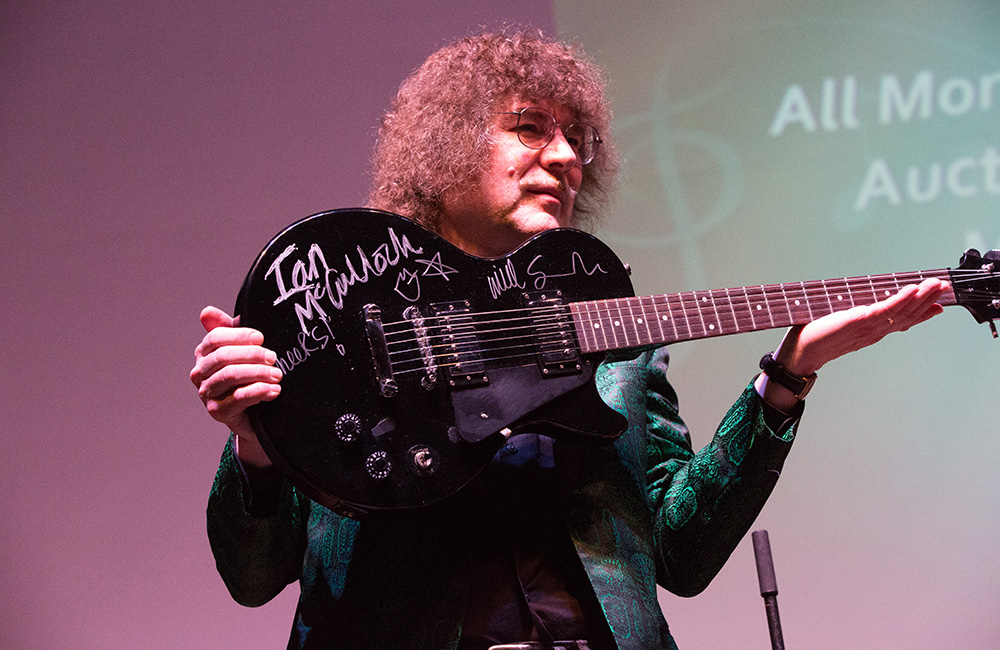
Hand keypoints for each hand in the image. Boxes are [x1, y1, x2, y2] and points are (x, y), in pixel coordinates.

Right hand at [190, 306, 281, 464]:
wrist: (255, 415)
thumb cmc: (248, 377)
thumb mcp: (242, 350)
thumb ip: (230, 329)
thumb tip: (207, 312)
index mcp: (204, 354)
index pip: (215, 338)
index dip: (239, 335)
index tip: (261, 338)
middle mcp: (200, 373)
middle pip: (223, 357)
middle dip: (251, 355)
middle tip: (274, 357)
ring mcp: (207, 393)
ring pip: (230, 376)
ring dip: (258, 373)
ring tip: (277, 374)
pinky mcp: (218, 412)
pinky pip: (237, 398)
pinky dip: (258, 391)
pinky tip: (274, 390)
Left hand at [758, 278, 949, 409]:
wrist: (799, 353)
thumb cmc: (815, 337)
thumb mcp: (840, 325)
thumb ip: (854, 318)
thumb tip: (860, 308)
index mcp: (871, 332)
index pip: (902, 322)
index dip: (922, 313)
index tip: (939, 304)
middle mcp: (874, 332)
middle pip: (907, 316)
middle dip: (928, 301)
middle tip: (945, 288)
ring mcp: (868, 328)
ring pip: (901, 312)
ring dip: (921, 297)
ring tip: (936, 285)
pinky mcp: (858, 322)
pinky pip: (885, 310)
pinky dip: (900, 300)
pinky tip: (912, 290)